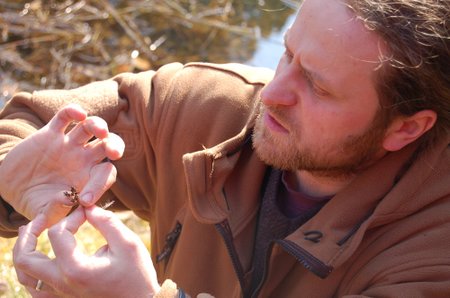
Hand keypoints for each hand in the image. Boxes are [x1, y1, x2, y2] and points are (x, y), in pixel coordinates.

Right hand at [0, 104, 124, 225]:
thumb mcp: (45, 213)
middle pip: (109, 145)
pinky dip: (73, 112)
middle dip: (116, 146)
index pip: (106, 175)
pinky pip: (66, 117)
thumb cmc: (36, 204)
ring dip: (99, 125)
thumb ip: (57, 209)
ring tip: (100, 131)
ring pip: (92, 127)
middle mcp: (84, 158)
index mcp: (89, 178)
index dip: (100, 185)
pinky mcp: (51, 133)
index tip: (84, 200)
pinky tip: (78, 114)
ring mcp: (69, 144)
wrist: (11, 189)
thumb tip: (68, 200)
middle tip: (115, 153)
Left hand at [13, 206, 160, 296]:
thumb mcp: (128, 243)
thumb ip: (106, 222)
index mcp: (75, 268)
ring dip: (24, 254)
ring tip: (31, 237)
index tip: (87, 213)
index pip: (57, 233)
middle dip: (28, 235)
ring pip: (24, 277)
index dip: (71, 217)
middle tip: (38, 221)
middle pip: (25, 259)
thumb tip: (88, 207)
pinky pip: (35, 290)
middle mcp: (62, 284)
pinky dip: (31, 273)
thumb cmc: (136, 275)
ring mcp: (60, 296)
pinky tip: (41, 261)